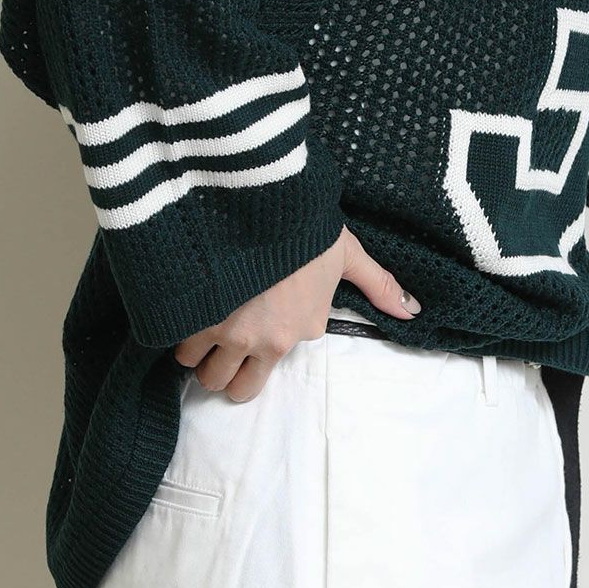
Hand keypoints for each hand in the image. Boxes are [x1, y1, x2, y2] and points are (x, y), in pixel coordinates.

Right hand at [173, 225, 420, 401]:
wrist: (266, 202)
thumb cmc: (307, 228)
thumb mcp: (348, 254)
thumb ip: (379, 285)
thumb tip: (413, 310)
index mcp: (299, 330)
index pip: (265, 371)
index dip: (256, 350)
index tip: (250, 328)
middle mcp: (262, 340)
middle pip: (226, 385)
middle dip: (221, 370)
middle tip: (219, 344)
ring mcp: (225, 331)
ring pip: (198, 370)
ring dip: (197, 353)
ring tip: (200, 324)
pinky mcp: (194, 315)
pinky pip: (175, 345)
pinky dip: (176, 333)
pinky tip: (182, 312)